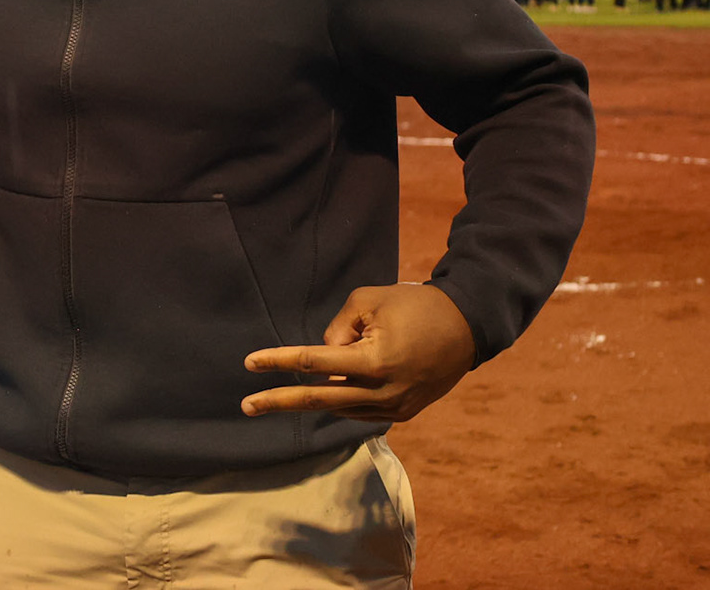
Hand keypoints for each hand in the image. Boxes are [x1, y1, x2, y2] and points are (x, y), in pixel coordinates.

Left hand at [241, 282, 476, 421]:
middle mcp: (383, 392)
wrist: (467, 327)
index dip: (278, 362)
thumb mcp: (368, 301)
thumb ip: (337, 327)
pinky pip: (360, 410)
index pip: (313, 363)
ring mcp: (395, 407)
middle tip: (246, 405)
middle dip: (280, 401)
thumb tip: (323, 355)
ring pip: (340, 406)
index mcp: (373, 362)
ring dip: (317, 393)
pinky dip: (342, 398)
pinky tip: (329, 387)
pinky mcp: (403, 413)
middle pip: (319, 399)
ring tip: (292, 381)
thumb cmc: (414, 305)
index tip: (249, 363)